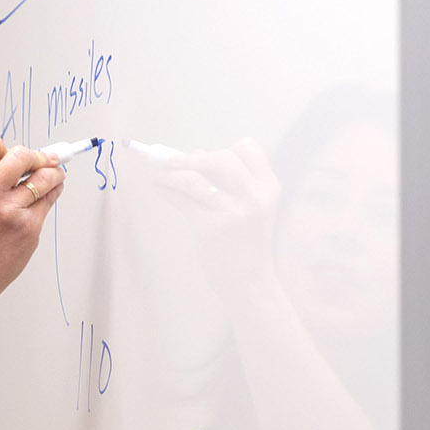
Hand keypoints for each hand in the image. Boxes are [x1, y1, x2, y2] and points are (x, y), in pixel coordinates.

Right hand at [0, 133, 65, 304]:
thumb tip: (18, 158)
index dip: (4, 146)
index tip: (14, 153)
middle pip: (23, 155)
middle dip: (38, 155)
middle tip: (44, 159)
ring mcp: (10, 211)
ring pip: (45, 176)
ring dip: (54, 172)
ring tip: (55, 173)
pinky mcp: (28, 227)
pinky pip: (49, 199)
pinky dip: (53, 192)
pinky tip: (51, 192)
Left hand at [156, 139, 279, 290]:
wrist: (249, 282)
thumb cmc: (246, 242)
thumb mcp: (251, 208)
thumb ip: (231, 182)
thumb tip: (195, 153)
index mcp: (268, 188)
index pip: (249, 148)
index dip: (227, 147)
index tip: (208, 156)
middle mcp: (254, 197)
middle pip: (222, 157)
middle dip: (194, 157)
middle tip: (175, 162)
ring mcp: (232, 213)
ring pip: (194, 179)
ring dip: (171, 173)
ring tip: (161, 176)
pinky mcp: (210, 229)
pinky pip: (182, 200)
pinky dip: (166, 190)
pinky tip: (160, 189)